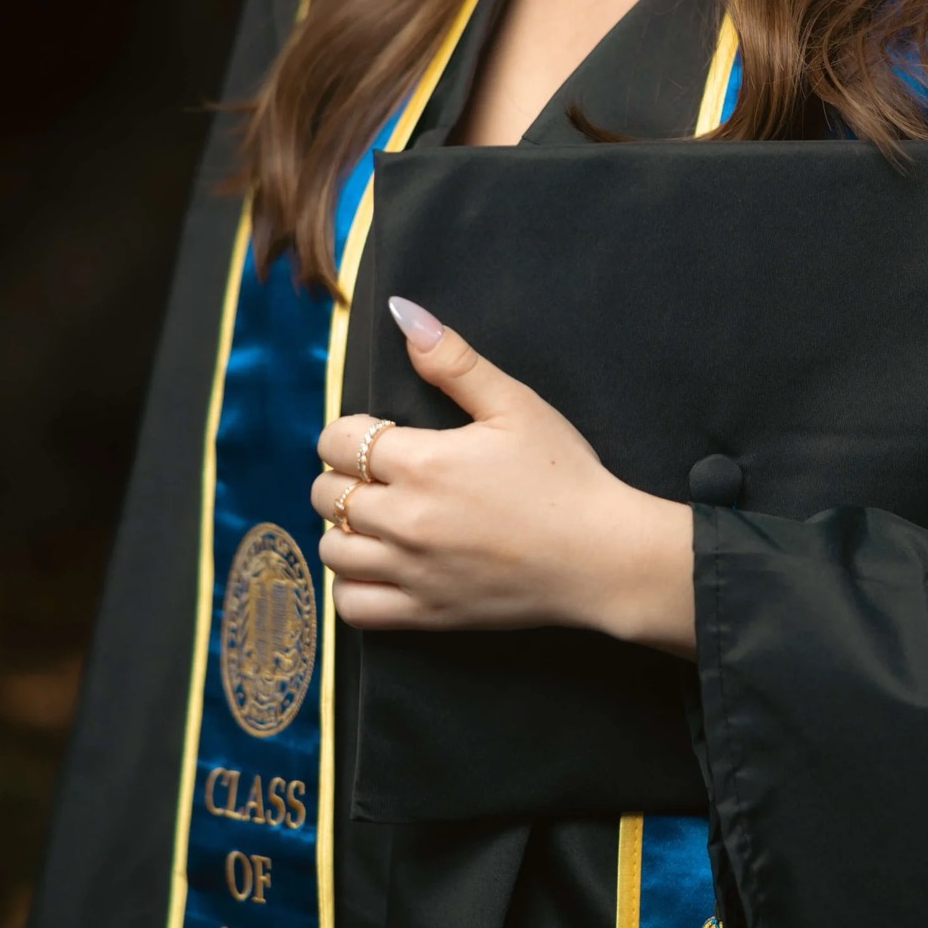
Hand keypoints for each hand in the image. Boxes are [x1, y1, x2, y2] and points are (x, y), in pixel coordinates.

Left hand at [312, 299, 695, 654]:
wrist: (602, 557)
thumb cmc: (565, 476)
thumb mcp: (515, 405)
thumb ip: (453, 360)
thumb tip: (403, 313)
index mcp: (423, 463)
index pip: (336, 442)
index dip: (348, 432)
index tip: (379, 435)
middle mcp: (406, 520)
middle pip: (325, 494)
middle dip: (343, 476)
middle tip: (379, 473)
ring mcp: (412, 572)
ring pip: (331, 550)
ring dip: (343, 529)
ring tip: (376, 517)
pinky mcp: (425, 614)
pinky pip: (353, 607)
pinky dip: (351, 585)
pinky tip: (376, 565)